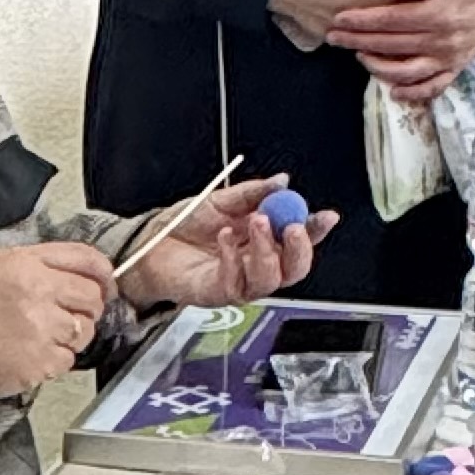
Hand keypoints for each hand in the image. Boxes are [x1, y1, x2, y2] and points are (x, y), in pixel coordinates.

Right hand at [0, 240, 116, 404]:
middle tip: (66, 317)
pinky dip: (56, 362)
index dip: (103, 274)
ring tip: (40, 338)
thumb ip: (40, 265)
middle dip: (87, 309)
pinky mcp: (40, 360)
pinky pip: (69, 360)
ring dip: (70, 337)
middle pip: (92, 297)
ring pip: (85, 330)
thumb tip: (86, 274)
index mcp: (25, 263)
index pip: (86, 259)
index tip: (106, 285)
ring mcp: (40, 327)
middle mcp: (36, 290)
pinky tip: (31, 355)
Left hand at [119, 174, 336, 312]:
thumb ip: (252, 193)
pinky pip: (237, 282)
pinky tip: (225, 238)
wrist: (148, 243)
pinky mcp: (218, 293)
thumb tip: (281, 181)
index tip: (326, 216)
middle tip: (294, 226)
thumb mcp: (220, 199)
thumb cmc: (182, 226)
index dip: (316, 229)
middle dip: (300, 248)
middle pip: (294, 268)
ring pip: (271, 280)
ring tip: (256, 223)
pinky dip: (234, 258)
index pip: (299, 238)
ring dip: (267, 250)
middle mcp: (255, 263)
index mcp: (262, 238)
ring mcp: (239, 280)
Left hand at [327, 0, 474, 102]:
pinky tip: (392, 90)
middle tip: (335, 38)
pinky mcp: (457, 68)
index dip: (364, 20)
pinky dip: (412, 93)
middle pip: (394, 46)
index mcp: (442, 13)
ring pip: (408, 72)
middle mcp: (445, 41)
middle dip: (360, 42)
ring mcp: (451, 58)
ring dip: (379, 68)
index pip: (394, 20)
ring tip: (359, 57)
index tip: (340, 18)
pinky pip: (433, 87)